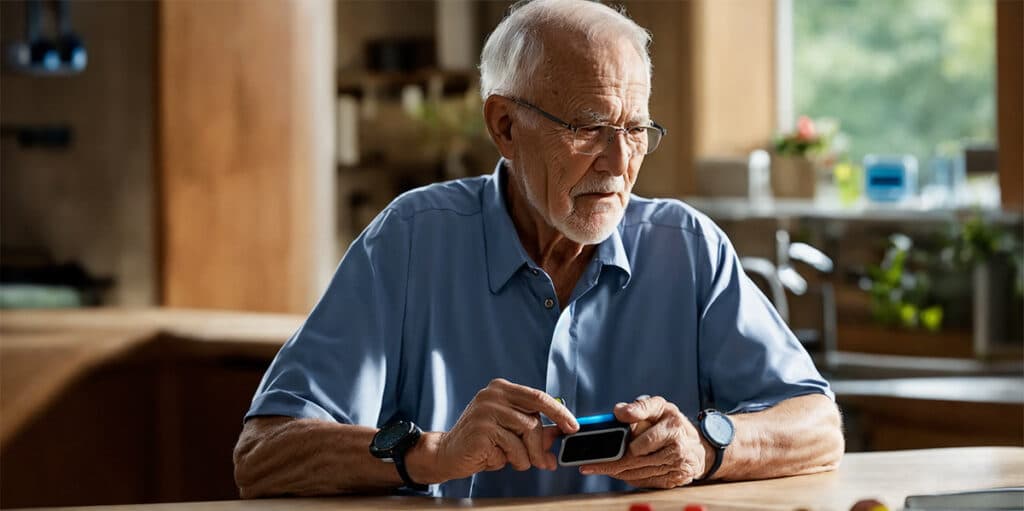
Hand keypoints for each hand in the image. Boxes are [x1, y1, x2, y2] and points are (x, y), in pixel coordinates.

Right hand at [431, 379, 578, 480]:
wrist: (447, 453)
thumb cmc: (481, 443)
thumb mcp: (511, 434)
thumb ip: (534, 431)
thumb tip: (560, 435)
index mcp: (501, 389)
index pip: (538, 396)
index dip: (559, 412)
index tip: (572, 426)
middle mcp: (493, 395)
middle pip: (535, 416)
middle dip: (543, 443)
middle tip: (545, 461)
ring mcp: (486, 410)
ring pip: (527, 433)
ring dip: (526, 455)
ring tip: (516, 461)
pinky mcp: (482, 429)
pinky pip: (513, 448)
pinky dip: (511, 460)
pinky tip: (496, 459)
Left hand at [578, 396, 710, 488]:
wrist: (698, 449)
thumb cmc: (672, 425)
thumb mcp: (659, 408)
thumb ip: (639, 407)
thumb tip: (618, 411)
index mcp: (670, 419)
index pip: (644, 418)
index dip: (626, 420)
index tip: (611, 421)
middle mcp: (676, 440)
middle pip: (635, 453)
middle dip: (611, 459)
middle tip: (590, 463)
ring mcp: (676, 462)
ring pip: (637, 469)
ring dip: (615, 470)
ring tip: (598, 468)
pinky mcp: (674, 478)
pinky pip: (644, 480)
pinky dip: (629, 478)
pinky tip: (618, 473)